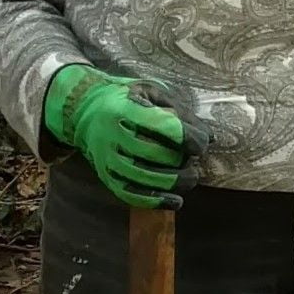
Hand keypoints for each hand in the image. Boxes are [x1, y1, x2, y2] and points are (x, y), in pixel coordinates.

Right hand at [43, 64, 191, 209]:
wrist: (84, 111)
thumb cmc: (126, 99)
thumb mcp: (151, 92)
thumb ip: (180, 111)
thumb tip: (209, 136)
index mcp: (125, 109)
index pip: (164, 126)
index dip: (190, 137)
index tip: (201, 142)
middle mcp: (113, 135)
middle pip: (156, 155)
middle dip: (183, 159)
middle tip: (192, 157)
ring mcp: (108, 159)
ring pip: (145, 178)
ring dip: (176, 182)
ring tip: (191, 177)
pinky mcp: (106, 176)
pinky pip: (132, 195)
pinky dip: (156, 201)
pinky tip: (176, 201)